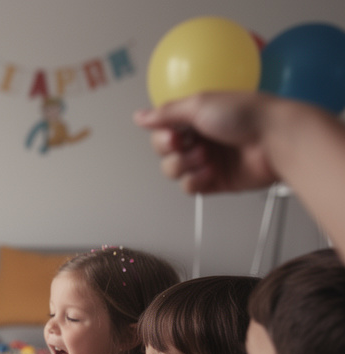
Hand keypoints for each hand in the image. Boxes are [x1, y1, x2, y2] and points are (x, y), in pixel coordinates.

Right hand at [134, 91, 279, 195]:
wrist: (275, 140)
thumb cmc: (246, 116)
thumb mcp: (199, 104)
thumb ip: (165, 113)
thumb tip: (139, 116)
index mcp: (195, 118)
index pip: (162, 131)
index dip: (162, 136)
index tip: (174, 133)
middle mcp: (199, 138)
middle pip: (164, 153)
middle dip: (173, 151)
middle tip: (189, 143)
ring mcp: (207, 161)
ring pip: (173, 171)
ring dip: (185, 165)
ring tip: (206, 157)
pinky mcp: (215, 181)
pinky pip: (189, 188)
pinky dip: (196, 180)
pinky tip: (212, 171)